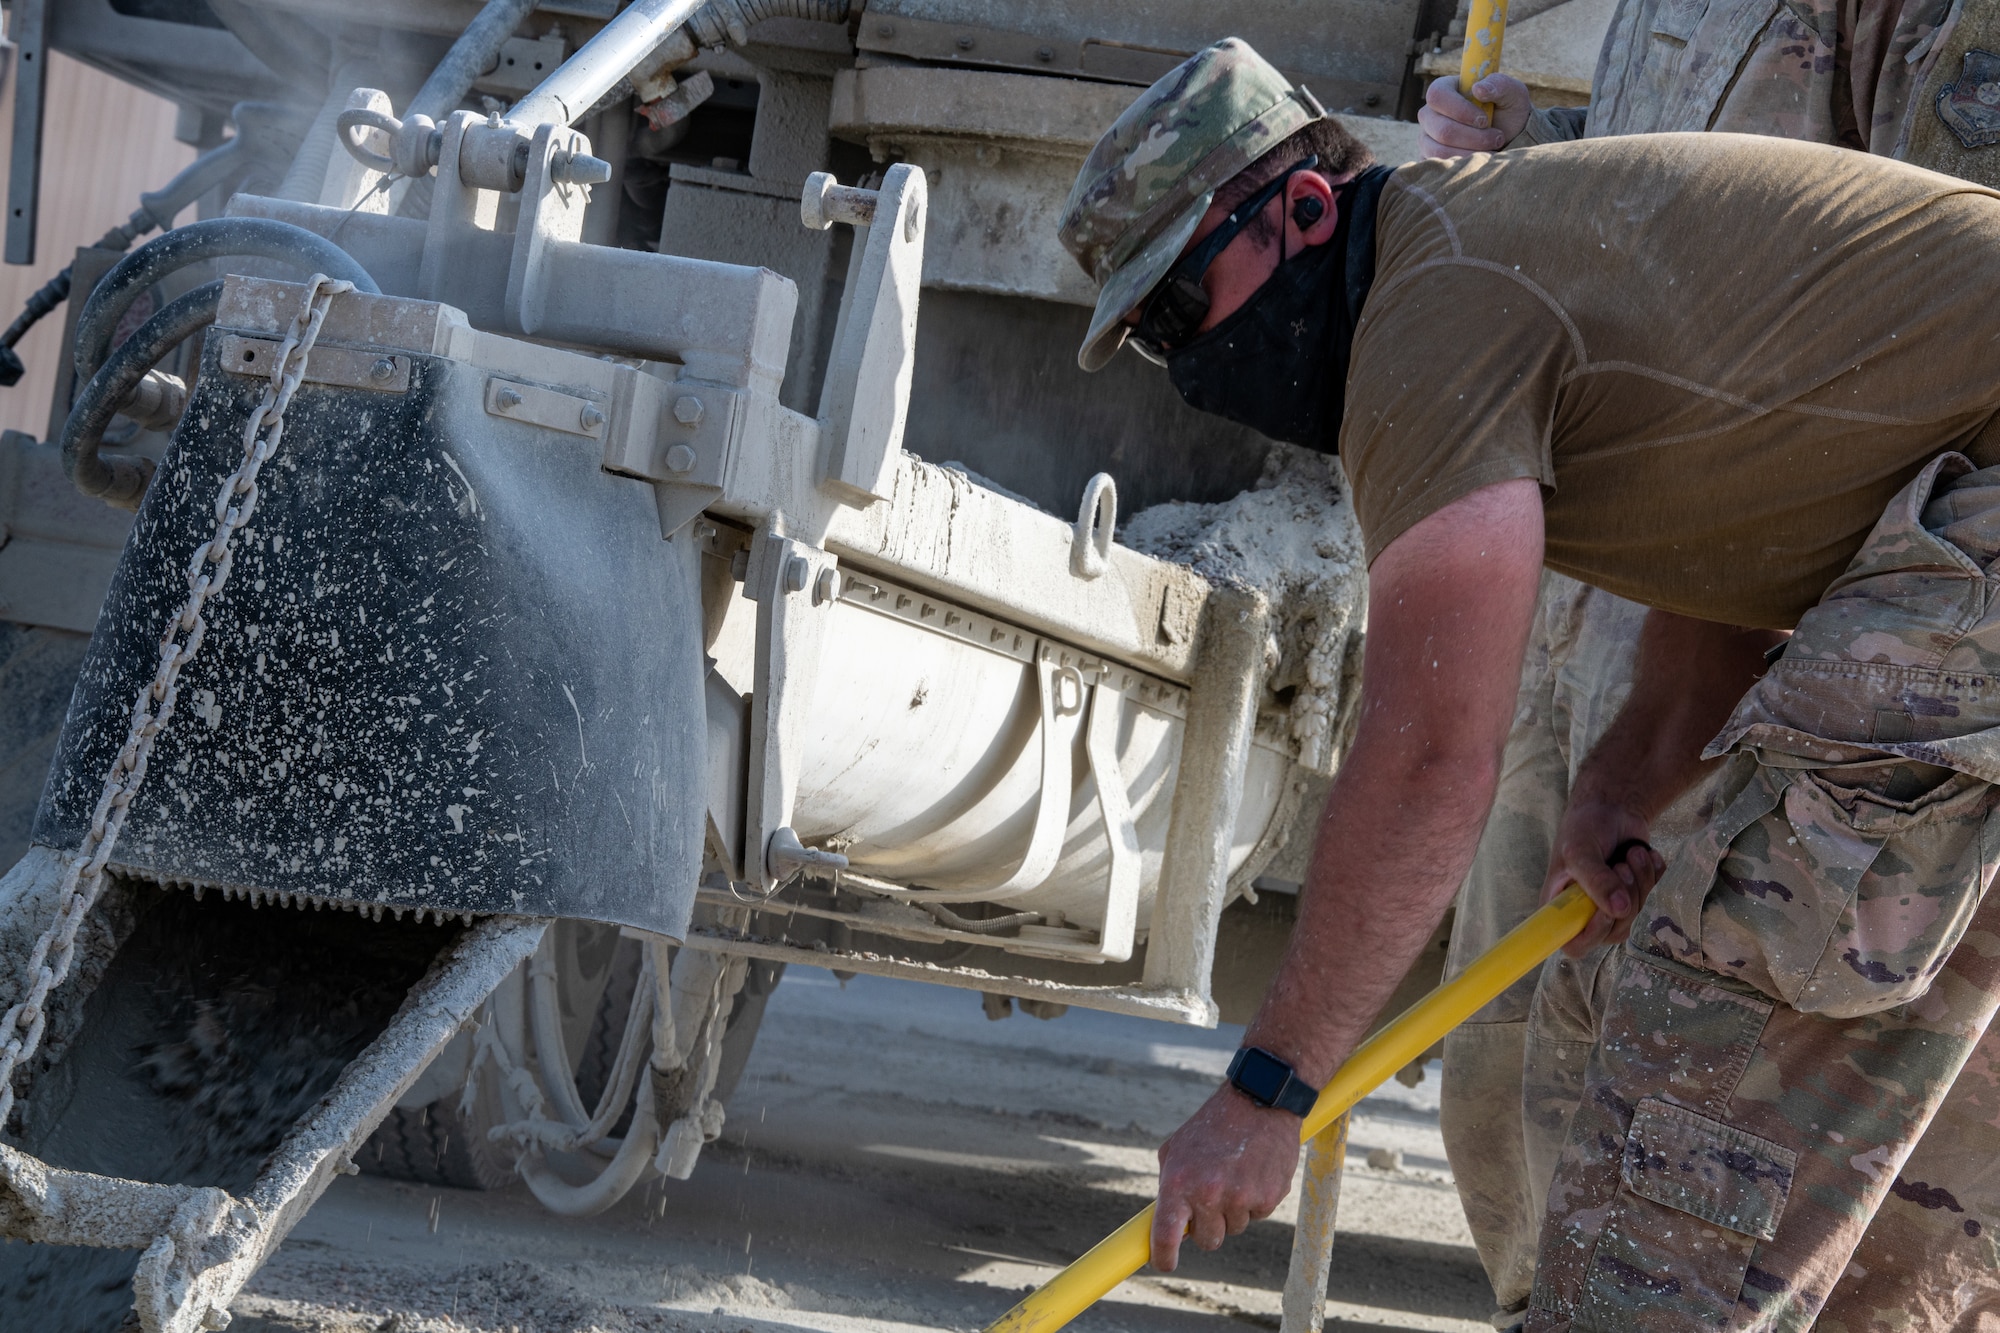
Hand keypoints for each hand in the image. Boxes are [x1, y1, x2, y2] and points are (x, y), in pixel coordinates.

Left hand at [1151, 1085, 1300, 1271]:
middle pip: (1207, 1241)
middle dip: (1208, 1228)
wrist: (1258, 1101)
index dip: (1163, 1257)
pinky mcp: (1268, 1196)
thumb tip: (1165, 1223)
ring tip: (1234, 1174)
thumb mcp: (1177, 1149)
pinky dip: (1255, 1200)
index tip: (1165, 1263)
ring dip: (1232, 1211)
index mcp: (1178, 1182)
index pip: (1165, 1235)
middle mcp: (1208, 1193)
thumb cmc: (1212, 1126)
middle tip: (1211, 1200)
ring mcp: (1240, 1197)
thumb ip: (1169, 1186)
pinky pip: (1257, 1215)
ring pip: (1234, 1228)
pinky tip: (1253, 1171)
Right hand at [1418, 74, 1533, 157]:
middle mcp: (1430, 114)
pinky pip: (1440, 166)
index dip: (1460, 110)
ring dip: (1471, 153)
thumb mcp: (1512, 93)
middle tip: (1497, 138)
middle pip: (1442, 129)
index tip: (1484, 120)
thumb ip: (1499, 84)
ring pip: (1440, 151)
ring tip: (1492, 148)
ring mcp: (1426, 138)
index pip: (1437, 96)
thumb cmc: (1509, 111)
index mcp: (1444, 91)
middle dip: (1474, 138)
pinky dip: (1464, 165)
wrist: (1510, 138)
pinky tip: (1480, 159)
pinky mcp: (1429, 158)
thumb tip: (1478, 89)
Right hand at [1542, 799, 1667, 955]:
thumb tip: (1619, 909)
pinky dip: (1653, 873)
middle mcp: (1585, 912)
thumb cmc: (1583, 827)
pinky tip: (1642, 854)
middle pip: (1612, 930)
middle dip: (1624, 896)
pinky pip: (1653, 895)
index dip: (1591, 935)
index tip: (1604, 911)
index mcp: (1560, 907)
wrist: (1610, 807)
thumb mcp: (1580, 850)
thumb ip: (1596, 881)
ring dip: (1640, 880)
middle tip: (1621, 866)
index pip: (1573, 944)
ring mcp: (1612, 905)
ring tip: (1631, 853)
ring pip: (1635, 913)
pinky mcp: (1634, 894)